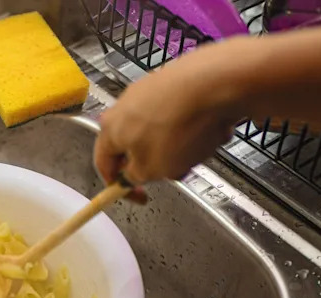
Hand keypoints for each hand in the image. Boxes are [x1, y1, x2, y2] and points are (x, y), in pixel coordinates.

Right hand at [93, 38, 250, 184]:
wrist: (216, 82)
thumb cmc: (179, 127)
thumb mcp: (152, 169)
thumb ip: (136, 177)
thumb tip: (132, 175)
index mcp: (111, 128)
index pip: (104, 164)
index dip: (118, 185)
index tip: (137, 194)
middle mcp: (126, 104)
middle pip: (136, 145)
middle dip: (156, 162)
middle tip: (174, 171)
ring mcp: (151, 88)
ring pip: (162, 130)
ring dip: (179, 144)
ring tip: (200, 147)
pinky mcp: (177, 79)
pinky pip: (182, 112)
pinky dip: (194, 124)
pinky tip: (212, 127)